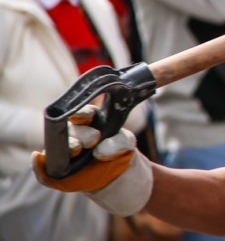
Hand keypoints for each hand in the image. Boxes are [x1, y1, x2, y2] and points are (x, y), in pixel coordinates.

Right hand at [32, 105, 152, 215]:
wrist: (114, 172)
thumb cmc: (118, 150)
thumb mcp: (126, 143)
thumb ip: (118, 143)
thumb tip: (99, 152)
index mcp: (89, 121)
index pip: (82, 112)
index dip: (82, 113)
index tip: (87, 117)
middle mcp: (73, 133)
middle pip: (70, 129)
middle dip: (80, 133)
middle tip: (93, 140)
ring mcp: (62, 150)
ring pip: (56, 146)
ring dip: (65, 146)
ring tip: (76, 149)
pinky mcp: (56, 168)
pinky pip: (42, 168)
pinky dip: (38, 165)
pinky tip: (38, 158)